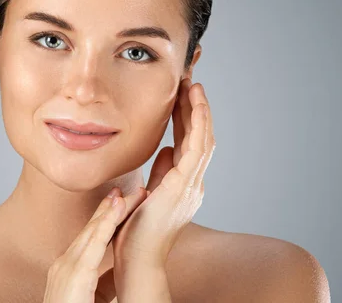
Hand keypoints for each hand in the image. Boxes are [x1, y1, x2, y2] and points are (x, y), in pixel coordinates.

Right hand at [42, 187, 146, 302]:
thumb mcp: (92, 298)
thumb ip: (103, 284)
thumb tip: (117, 274)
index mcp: (68, 269)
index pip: (90, 239)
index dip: (105, 220)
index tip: (119, 203)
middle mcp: (64, 264)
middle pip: (92, 231)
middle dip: (109, 210)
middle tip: (126, 189)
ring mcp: (66, 268)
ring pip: (93, 233)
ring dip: (110, 212)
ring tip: (126, 193)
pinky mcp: (74, 276)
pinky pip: (93, 246)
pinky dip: (105, 225)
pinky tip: (116, 211)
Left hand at [112, 77, 215, 269]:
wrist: (137, 259)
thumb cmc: (137, 231)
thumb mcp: (149, 194)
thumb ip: (160, 172)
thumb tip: (166, 149)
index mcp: (183, 185)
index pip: (188, 145)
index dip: (186, 120)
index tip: (181, 97)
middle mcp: (193, 183)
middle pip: (199, 138)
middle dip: (195, 110)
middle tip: (189, 83)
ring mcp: (192, 185)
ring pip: (204, 139)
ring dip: (200, 111)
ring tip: (194, 86)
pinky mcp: (184, 185)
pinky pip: (197, 147)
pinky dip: (198, 123)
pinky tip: (195, 103)